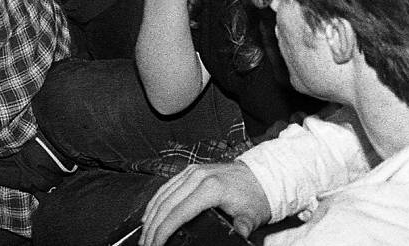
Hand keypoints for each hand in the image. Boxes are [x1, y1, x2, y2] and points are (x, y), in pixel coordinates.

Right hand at [141, 161, 271, 245]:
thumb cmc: (256, 195)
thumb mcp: (251, 217)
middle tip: (146, 244)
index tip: (156, 245)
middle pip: (166, 204)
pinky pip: (167, 186)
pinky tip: (151, 214)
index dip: (163, 231)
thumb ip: (241, 229)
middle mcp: (197, 176)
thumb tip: (235, 238)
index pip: (178, 212)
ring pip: (162, 194)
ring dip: (150, 215)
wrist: (263, 174)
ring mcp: (192, 171)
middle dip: (152, 227)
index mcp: (211, 188)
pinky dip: (156, 201)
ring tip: (145, 234)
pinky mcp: (191, 170)